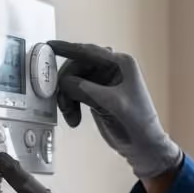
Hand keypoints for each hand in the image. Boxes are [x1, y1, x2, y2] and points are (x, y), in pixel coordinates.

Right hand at [49, 40, 182, 179]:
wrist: (143, 146)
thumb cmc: (137, 122)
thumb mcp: (112, 103)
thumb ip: (86, 89)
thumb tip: (64, 81)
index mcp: (121, 63)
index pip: (89, 52)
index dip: (68, 49)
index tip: (50, 46)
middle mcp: (111, 69)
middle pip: (78, 66)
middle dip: (67, 84)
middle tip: (62, 102)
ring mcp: (103, 82)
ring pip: (73, 81)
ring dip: (67, 98)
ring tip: (71, 116)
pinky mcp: (96, 96)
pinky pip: (75, 92)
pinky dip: (70, 104)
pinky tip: (74, 118)